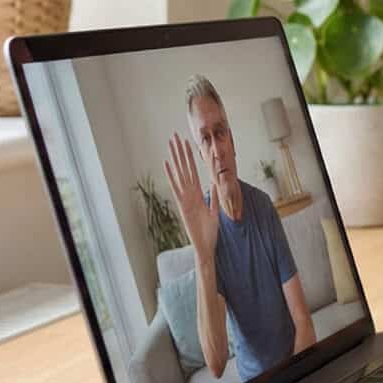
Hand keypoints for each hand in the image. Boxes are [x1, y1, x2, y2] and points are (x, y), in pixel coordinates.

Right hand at [165, 132, 219, 260]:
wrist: (205, 247)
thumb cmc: (209, 231)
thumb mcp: (214, 211)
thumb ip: (214, 196)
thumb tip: (215, 182)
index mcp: (198, 194)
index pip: (194, 171)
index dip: (191, 157)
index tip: (188, 143)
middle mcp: (189, 193)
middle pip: (184, 168)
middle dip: (180, 152)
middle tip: (175, 135)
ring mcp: (185, 198)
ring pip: (179, 173)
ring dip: (175, 158)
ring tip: (171, 143)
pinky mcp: (182, 204)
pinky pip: (176, 187)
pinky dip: (171, 175)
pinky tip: (167, 163)